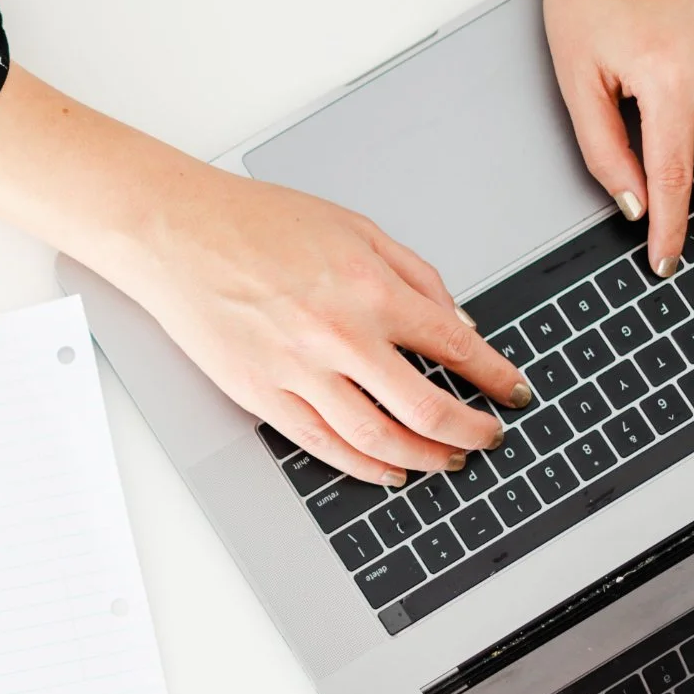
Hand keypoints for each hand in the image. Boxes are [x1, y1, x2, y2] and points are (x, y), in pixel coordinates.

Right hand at [0, 65, 530, 485]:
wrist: (180, 233)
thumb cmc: (258, 222)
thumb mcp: (354, 226)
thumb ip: (413, 274)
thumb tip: (456, 321)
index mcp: (370, 287)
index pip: (454, 346)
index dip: (494, 376)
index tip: (513, 391)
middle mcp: (341, 334)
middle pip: (425, 407)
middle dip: (470, 429)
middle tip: (489, 437)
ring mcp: (300, 371)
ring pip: (378, 437)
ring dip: (423, 457)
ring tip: (447, 461)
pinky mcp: (263, 394)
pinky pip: (325, 445)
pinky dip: (365, 466)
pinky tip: (388, 470)